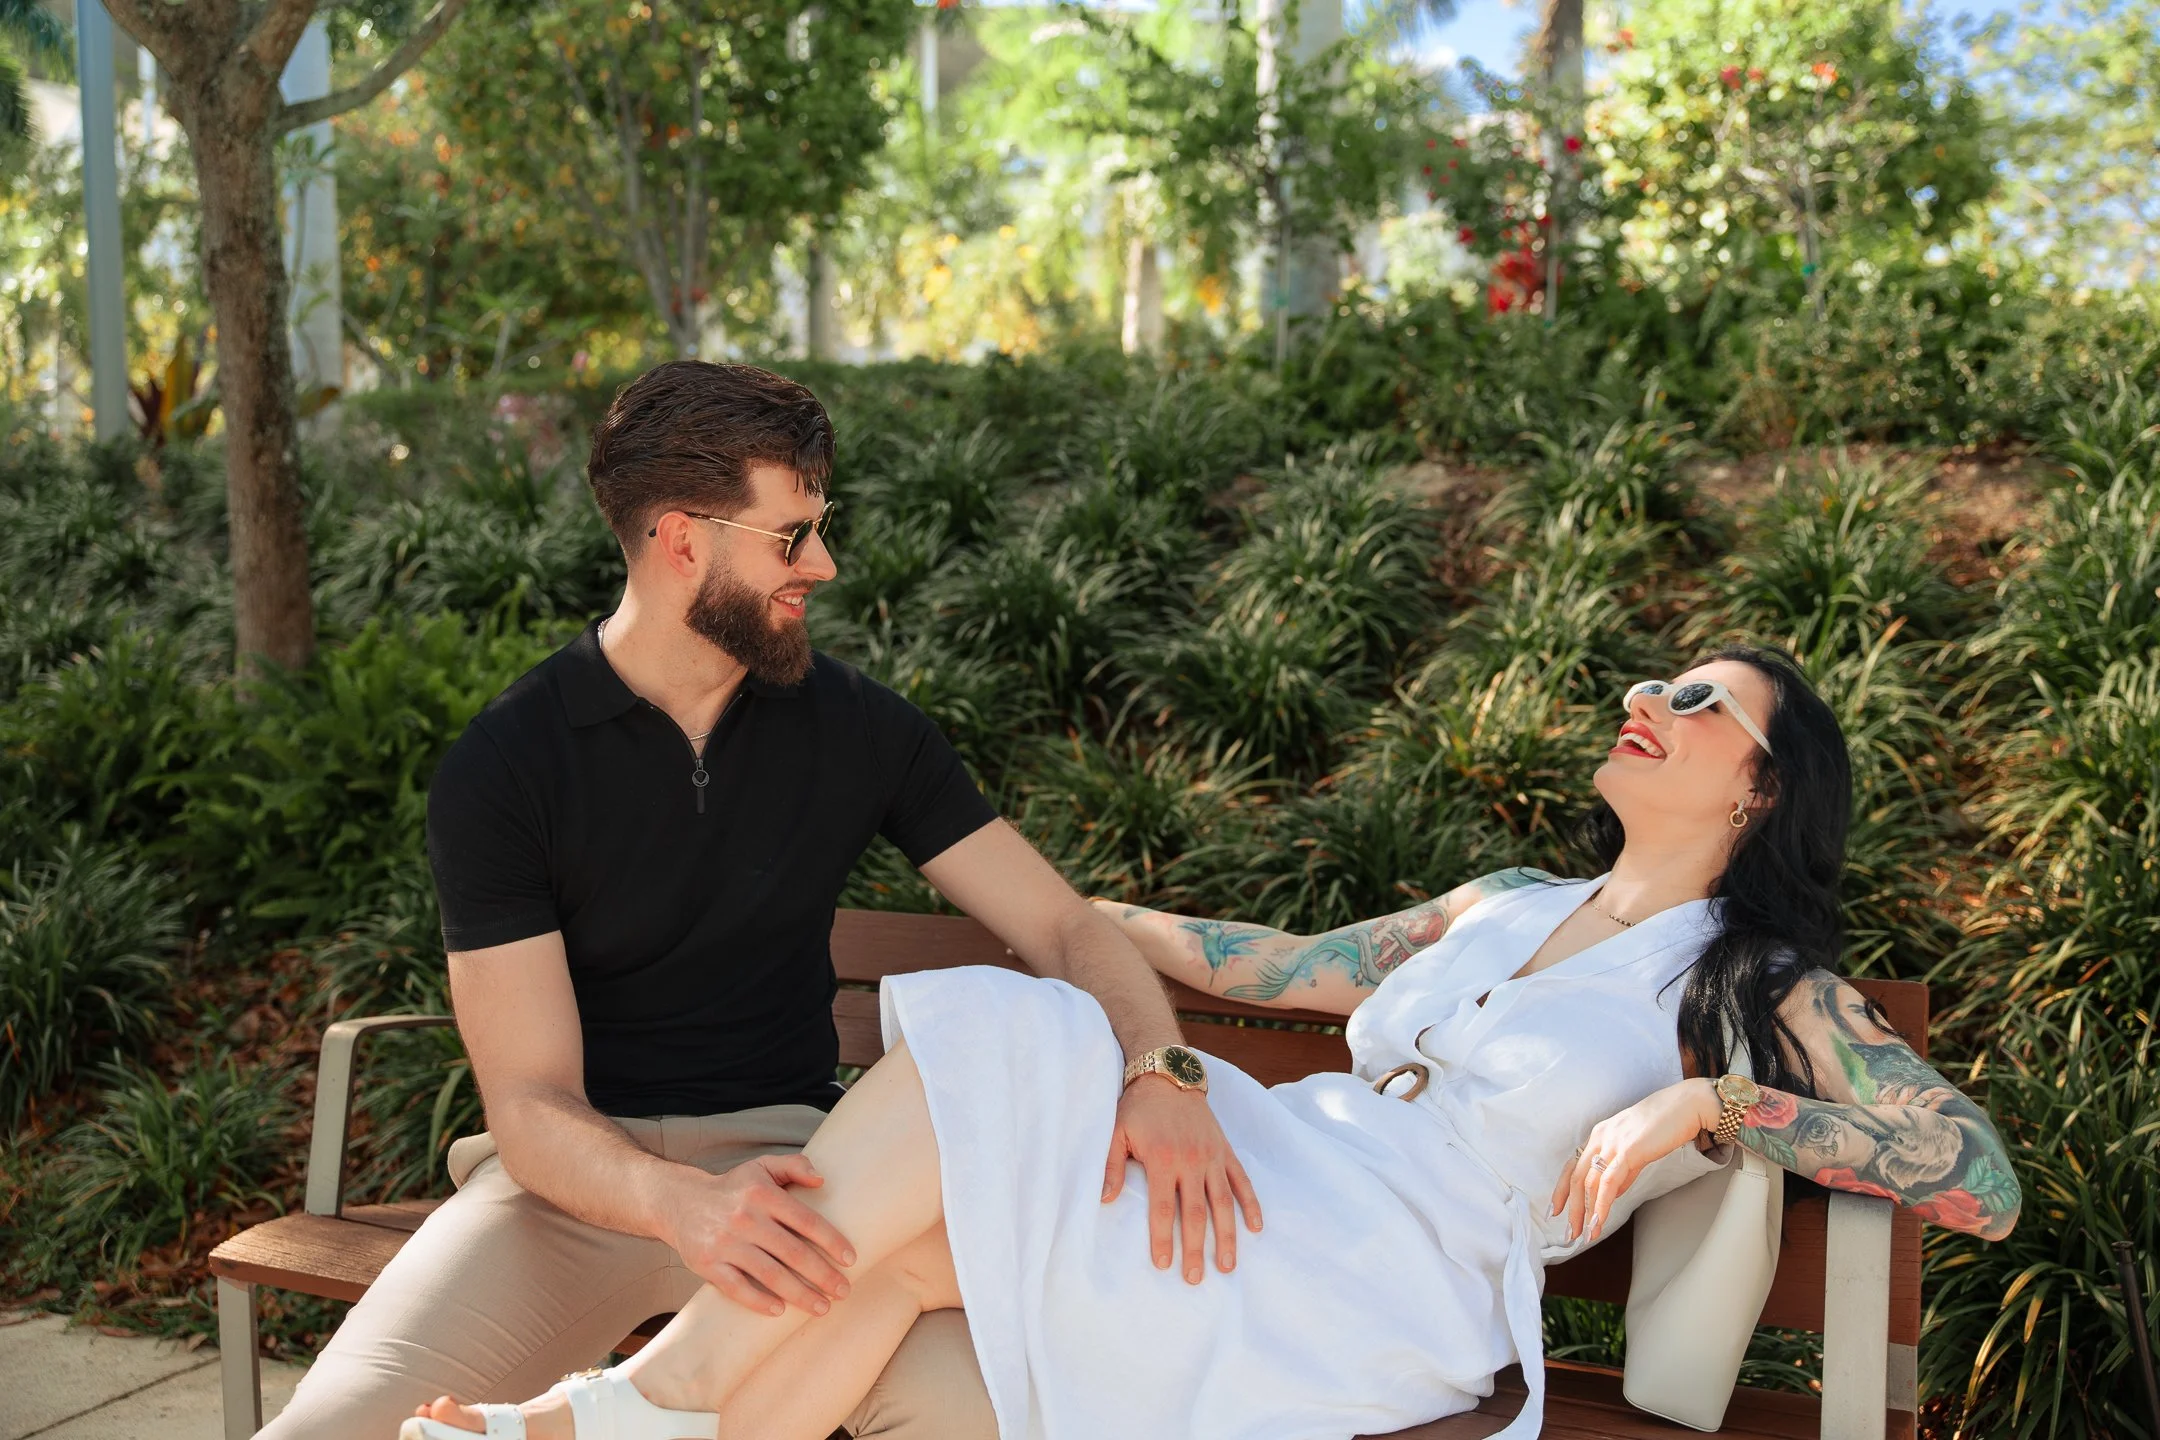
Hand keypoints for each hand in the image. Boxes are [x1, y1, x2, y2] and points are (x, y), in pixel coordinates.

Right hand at [662, 1154, 858, 1317]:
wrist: (680, 1202)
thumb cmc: (733, 1188)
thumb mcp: (761, 1167)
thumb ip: (794, 1166)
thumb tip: (823, 1180)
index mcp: (763, 1194)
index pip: (806, 1220)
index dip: (831, 1240)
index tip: (851, 1259)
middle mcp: (745, 1218)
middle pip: (792, 1252)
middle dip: (822, 1275)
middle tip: (844, 1291)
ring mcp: (725, 1243)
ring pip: (769, 1274)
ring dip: (799, 1294)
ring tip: (822, 1307)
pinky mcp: (707, 1264)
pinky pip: (737, 1288)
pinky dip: (759, 1301)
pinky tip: (780, 1311)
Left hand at [1102, 1075, 1261, 1282]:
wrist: (1168, 1075)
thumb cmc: (1138, 1108)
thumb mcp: (1116, 1132)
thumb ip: (1111, 1167)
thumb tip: (1106, 1200)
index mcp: (1162, 1159)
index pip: (1162, 1207)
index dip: (1163, 1237)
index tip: (1164, 1264)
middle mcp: (1191, 1160)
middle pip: (1195, 1213)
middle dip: (1195, 1248)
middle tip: (1195, 1278)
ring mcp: (1211, 1156)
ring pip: (1223, 1203)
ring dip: (1227, 1236)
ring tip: (1228, 1266)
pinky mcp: (1225, 1150)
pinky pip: (1242, 1180)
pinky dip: (1251, 1204)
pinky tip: (1256, 1228)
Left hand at [1549, 1078, 1719, 1243]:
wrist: (1687, 1106)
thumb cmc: (1666, 1124)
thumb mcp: (1637, 1148)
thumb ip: (1624, 1171)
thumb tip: (1612, 1194)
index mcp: (1600, 1134)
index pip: (1573, 1165)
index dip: (1562, 1189)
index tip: (1557, 1210)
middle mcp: (1601, 1137)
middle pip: (1576, 1178)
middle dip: (1571, 1208)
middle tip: (1571, 1233)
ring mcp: (1612, 1143)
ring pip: (1589, 1183)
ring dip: (1586, 1212)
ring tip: (1586, 1234)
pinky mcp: (1628, 1151)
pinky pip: (1608, 1183)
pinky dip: (1601, 1205)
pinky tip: (1599, 1221)